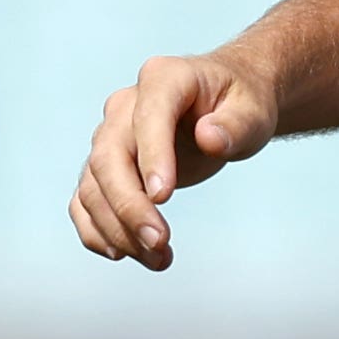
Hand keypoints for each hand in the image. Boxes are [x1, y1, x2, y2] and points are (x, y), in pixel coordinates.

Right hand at [69, 50, 279, 267]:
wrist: (224, 105)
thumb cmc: (240, 104)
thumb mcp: (253, 111)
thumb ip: (236, 125)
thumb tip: (209, 138)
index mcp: (164, 78)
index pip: (149, 115)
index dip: (152, 155)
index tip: (164, 197)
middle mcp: (125, 105)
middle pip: (109, 157)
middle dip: (129, 205)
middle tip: (160, 244)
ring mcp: (110, 136)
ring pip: (93, 185)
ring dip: (117, 228)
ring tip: (159, 260)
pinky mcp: (106, 166)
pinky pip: (85, 199)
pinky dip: (96, 230)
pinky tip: (124, 253)